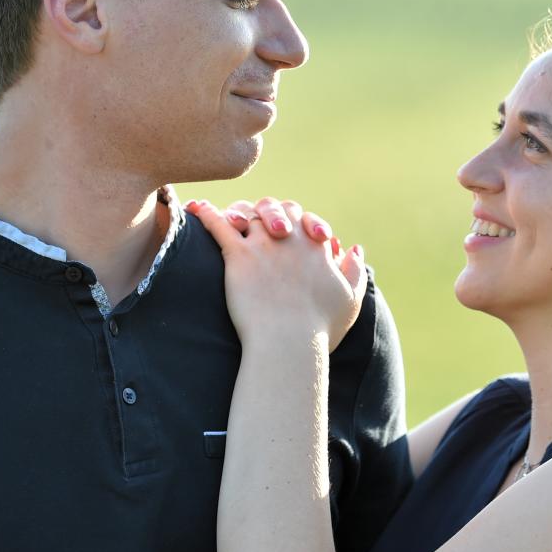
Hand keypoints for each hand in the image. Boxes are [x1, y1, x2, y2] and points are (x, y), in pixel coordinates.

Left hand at [187, 199, 366, 350]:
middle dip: (269, 211)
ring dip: (239, 212)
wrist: (289, 343)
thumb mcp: (351, 299)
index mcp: (315, 246)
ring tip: (230, 217)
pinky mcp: (238, 256)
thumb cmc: (321, 328)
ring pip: (247, 213)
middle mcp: (290, 238)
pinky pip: (218, 225)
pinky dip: (206, 214)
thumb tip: (354, 247)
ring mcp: (263, 244)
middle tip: (259, 221)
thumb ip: (355, 271)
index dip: (294, 220)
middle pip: (276, 208)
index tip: (288, 231)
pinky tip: (196, 208)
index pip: (303, 218)